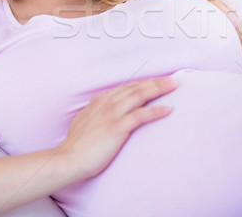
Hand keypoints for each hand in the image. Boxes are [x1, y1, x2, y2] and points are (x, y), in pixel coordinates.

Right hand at [61, 76, 176, 177]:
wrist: (68, 160)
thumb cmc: (77, 145)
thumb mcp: (85, 121)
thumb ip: (97, 112)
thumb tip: (105, 112)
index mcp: (100, 100)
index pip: (127, 87)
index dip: (144, 82)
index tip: (157, 81)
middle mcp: (106, 103)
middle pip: (136, 87)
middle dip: (155, 82)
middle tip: (172, 80)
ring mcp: (111, 114)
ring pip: (140, 95)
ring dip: (158, 89)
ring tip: (173, 87)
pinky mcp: (116, 128)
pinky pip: (140, 116)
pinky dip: (156, 111)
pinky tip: (168, 109)